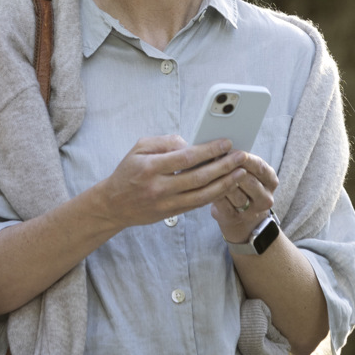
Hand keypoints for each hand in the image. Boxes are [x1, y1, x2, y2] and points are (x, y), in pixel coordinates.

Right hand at [90, 135, 249, 229]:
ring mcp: (166, 203)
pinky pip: (198, 204)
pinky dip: (214, 195)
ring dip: (225, 183)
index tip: (226, 143)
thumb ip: (165, 142)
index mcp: (150, 167)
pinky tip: (227, 185)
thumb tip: (191, 143)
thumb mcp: (139, 148)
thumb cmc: (128, 171)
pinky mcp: (171, 213)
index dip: (208, 150)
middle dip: (223, 166)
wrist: (113, 204)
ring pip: (202, 194)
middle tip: (241, 156)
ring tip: (241, 172)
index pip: (185, 158)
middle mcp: (159, 187)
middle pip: (198, 177)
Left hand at [209, 152, 278, 243]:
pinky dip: (214, 193)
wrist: (243, 218)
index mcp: (271, 180)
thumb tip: (223, 146)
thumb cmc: (242, 186)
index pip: (260, 167)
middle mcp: (265, 197)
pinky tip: (205, 184)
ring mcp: (251, 211)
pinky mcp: (234, 219)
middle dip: (231, 168)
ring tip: (208, 168)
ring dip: (221, 181)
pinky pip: (223, 204)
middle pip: (248, 181)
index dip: (246, 159)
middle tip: (215, 157)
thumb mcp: (249, 173)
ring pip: (235, 194)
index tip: (231, 149)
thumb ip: (241, 162)